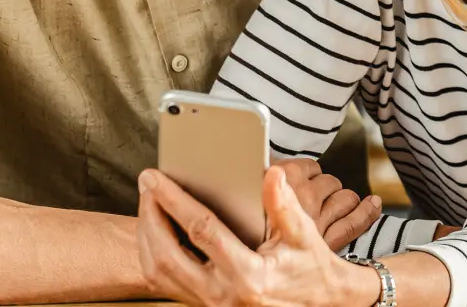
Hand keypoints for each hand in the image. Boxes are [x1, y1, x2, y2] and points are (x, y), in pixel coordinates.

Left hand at [137, 166, 376, 306]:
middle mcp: (223, 294)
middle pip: (166, 255)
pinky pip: (165, 283)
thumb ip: (284, 205)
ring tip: (149, 204)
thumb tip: (271, 173)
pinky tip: (156, 232)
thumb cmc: (310, 268)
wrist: (319, 304)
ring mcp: (210, 304)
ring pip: (159, 274)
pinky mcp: (203, 305)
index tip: (156, 178)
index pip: (200, 230)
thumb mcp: (302, 235)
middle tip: (147, 185)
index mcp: (248, 275)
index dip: (175, 200)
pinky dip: (153, 255)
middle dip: (150, 216)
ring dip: (147, 237)